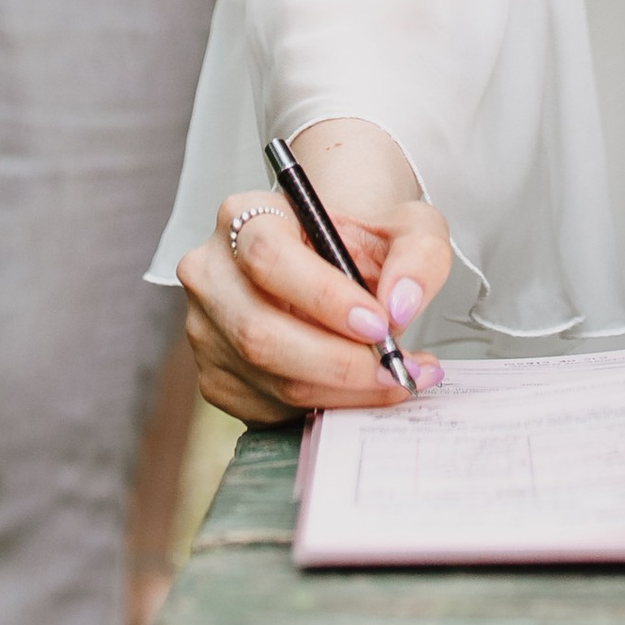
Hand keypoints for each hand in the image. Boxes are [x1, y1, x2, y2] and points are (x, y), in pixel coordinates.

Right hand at [178, 118, 451, 425]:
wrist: (337, 265)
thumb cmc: (362, 243)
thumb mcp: (405, 228)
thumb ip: (418, 255)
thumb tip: (401, 304)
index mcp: (246, 217)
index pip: (269, 257)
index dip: (324, 297)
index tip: (378, 323)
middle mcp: (211, 272)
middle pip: (260, 332)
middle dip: (339, 362)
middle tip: (396, 367)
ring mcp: (206, 329)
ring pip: (269, 378)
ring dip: (343, 391)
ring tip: (396, 378)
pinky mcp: (216, 377)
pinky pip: (269, 407)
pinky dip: (326, 407)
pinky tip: (362, 389)